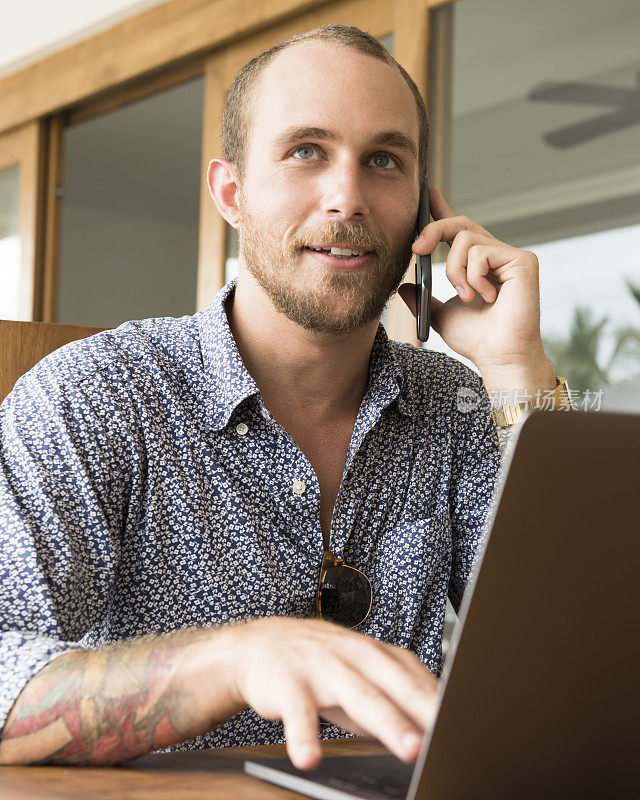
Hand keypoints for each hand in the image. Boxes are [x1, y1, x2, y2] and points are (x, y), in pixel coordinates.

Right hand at [228, 617, 437, 770]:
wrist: (259, 644)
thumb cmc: (319, 665)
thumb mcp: (359, 676)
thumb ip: (393, 699)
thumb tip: (434, 728)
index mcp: (375, 653)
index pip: (416, 677)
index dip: (440, 700)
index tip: (465, 722)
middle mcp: (353, 655)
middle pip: (395, 683)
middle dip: (424, 708)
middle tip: (449, 733)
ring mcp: (321, 666)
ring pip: (358, 694)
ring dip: (386, 721)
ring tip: (409, 748)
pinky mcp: (288, 683)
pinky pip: (298, 712)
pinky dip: (304, 735)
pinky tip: (309, 758)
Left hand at [398, 188, 554, 394]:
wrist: (499, 357)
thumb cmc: (478, 340)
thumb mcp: (441, 315)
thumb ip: (424, 299)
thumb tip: (405, 287)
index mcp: (478, 265)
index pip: (459, 231)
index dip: (443, 210)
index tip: (428, 195)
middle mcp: (496, 255)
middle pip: (460, 224)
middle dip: (434, 231)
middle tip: (417, 249)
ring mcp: (510, 256)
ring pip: (465, 240)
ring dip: (455, 270)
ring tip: (469, 297)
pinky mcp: (522, 260)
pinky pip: (481, 252)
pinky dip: (473, 276)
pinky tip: (486, 297)